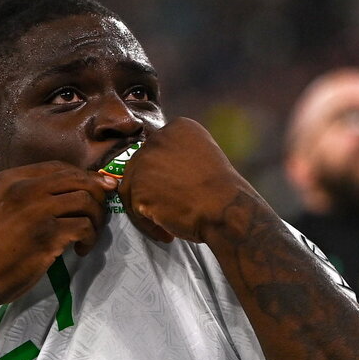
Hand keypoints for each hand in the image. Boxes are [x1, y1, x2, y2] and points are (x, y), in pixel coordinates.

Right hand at [0, 162, 116, 307]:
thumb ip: (25, 196)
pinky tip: (80, 250)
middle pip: (78, 179)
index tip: (96, 191)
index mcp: (11, 179)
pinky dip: (89, 239)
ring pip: (86, 200)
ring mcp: (37, 211)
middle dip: (97, 196)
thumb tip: (67, 191)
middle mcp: (25, 189)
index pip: (59, 167)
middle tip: (98, 216)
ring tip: (88, 236)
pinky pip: (84, 227)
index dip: (84, 177)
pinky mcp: (48, 235)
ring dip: (96, 219)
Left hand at [118, 117, 259, 244]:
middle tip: (170, 213)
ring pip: (132, 189)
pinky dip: (147, 226)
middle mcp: (158, 138)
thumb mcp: (203, 160)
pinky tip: (167, 232)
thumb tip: (159, 173)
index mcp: (178, 127)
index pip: (155, 152)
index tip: (177, 195)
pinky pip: (133, 210)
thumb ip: (179, 158)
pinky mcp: (138, 186)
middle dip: (151, 195)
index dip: (162, 178)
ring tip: (168, 226)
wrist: (225, 210)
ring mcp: (145, 161)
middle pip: (139, 169)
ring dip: (147, 211)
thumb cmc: (221, 193)